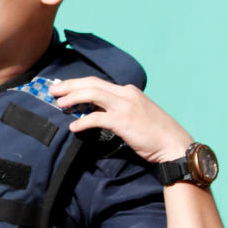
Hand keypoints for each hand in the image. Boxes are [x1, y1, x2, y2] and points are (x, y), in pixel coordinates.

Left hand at [48, 77, 191, 163]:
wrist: (174, 145)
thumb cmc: (155, 133)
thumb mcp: (136, 113)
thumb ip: (118, 108)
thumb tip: (95, 111)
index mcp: (129, 91)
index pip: (98, 82)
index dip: (77, 83)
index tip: (63, 87)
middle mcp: (126, 94)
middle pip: (92, 84)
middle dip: (69, 85)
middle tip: (53, 90)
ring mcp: (125, 106)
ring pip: (92, 94)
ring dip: (72, 98)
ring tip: (59, 104)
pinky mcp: (123, 121)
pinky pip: (96, 118)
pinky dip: (82, 121)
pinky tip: (73, 127)